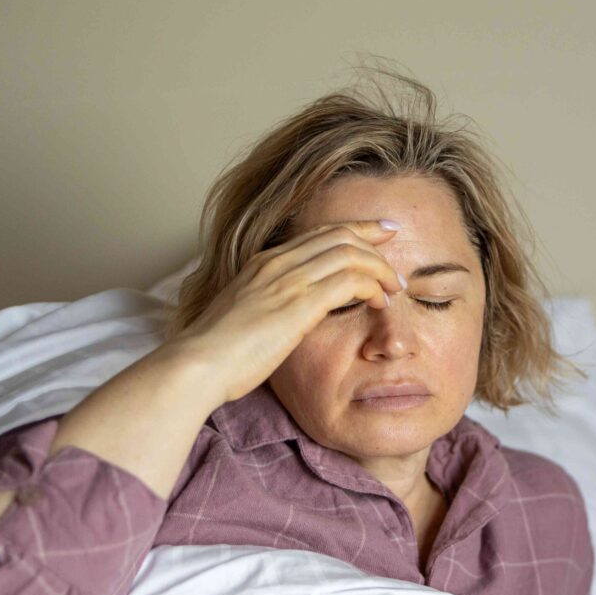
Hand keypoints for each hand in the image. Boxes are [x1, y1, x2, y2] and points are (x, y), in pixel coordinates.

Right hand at [168, 220, 404, 405]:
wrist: (198, 364)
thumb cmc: (218, 353)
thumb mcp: (246, 319)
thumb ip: (270, 310)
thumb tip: (288, 320)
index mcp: (263, 264)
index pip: (317, 235)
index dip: (354, 230)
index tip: (380, 232)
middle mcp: (277, 263)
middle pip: (338, 234)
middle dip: (374, 239)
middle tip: (396, 257)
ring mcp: (287, 280)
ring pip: (350, 253)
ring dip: (380, 268)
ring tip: (394, 288)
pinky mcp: (300, 302)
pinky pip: (350, 280)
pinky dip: (372, 287)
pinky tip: (380, 302)